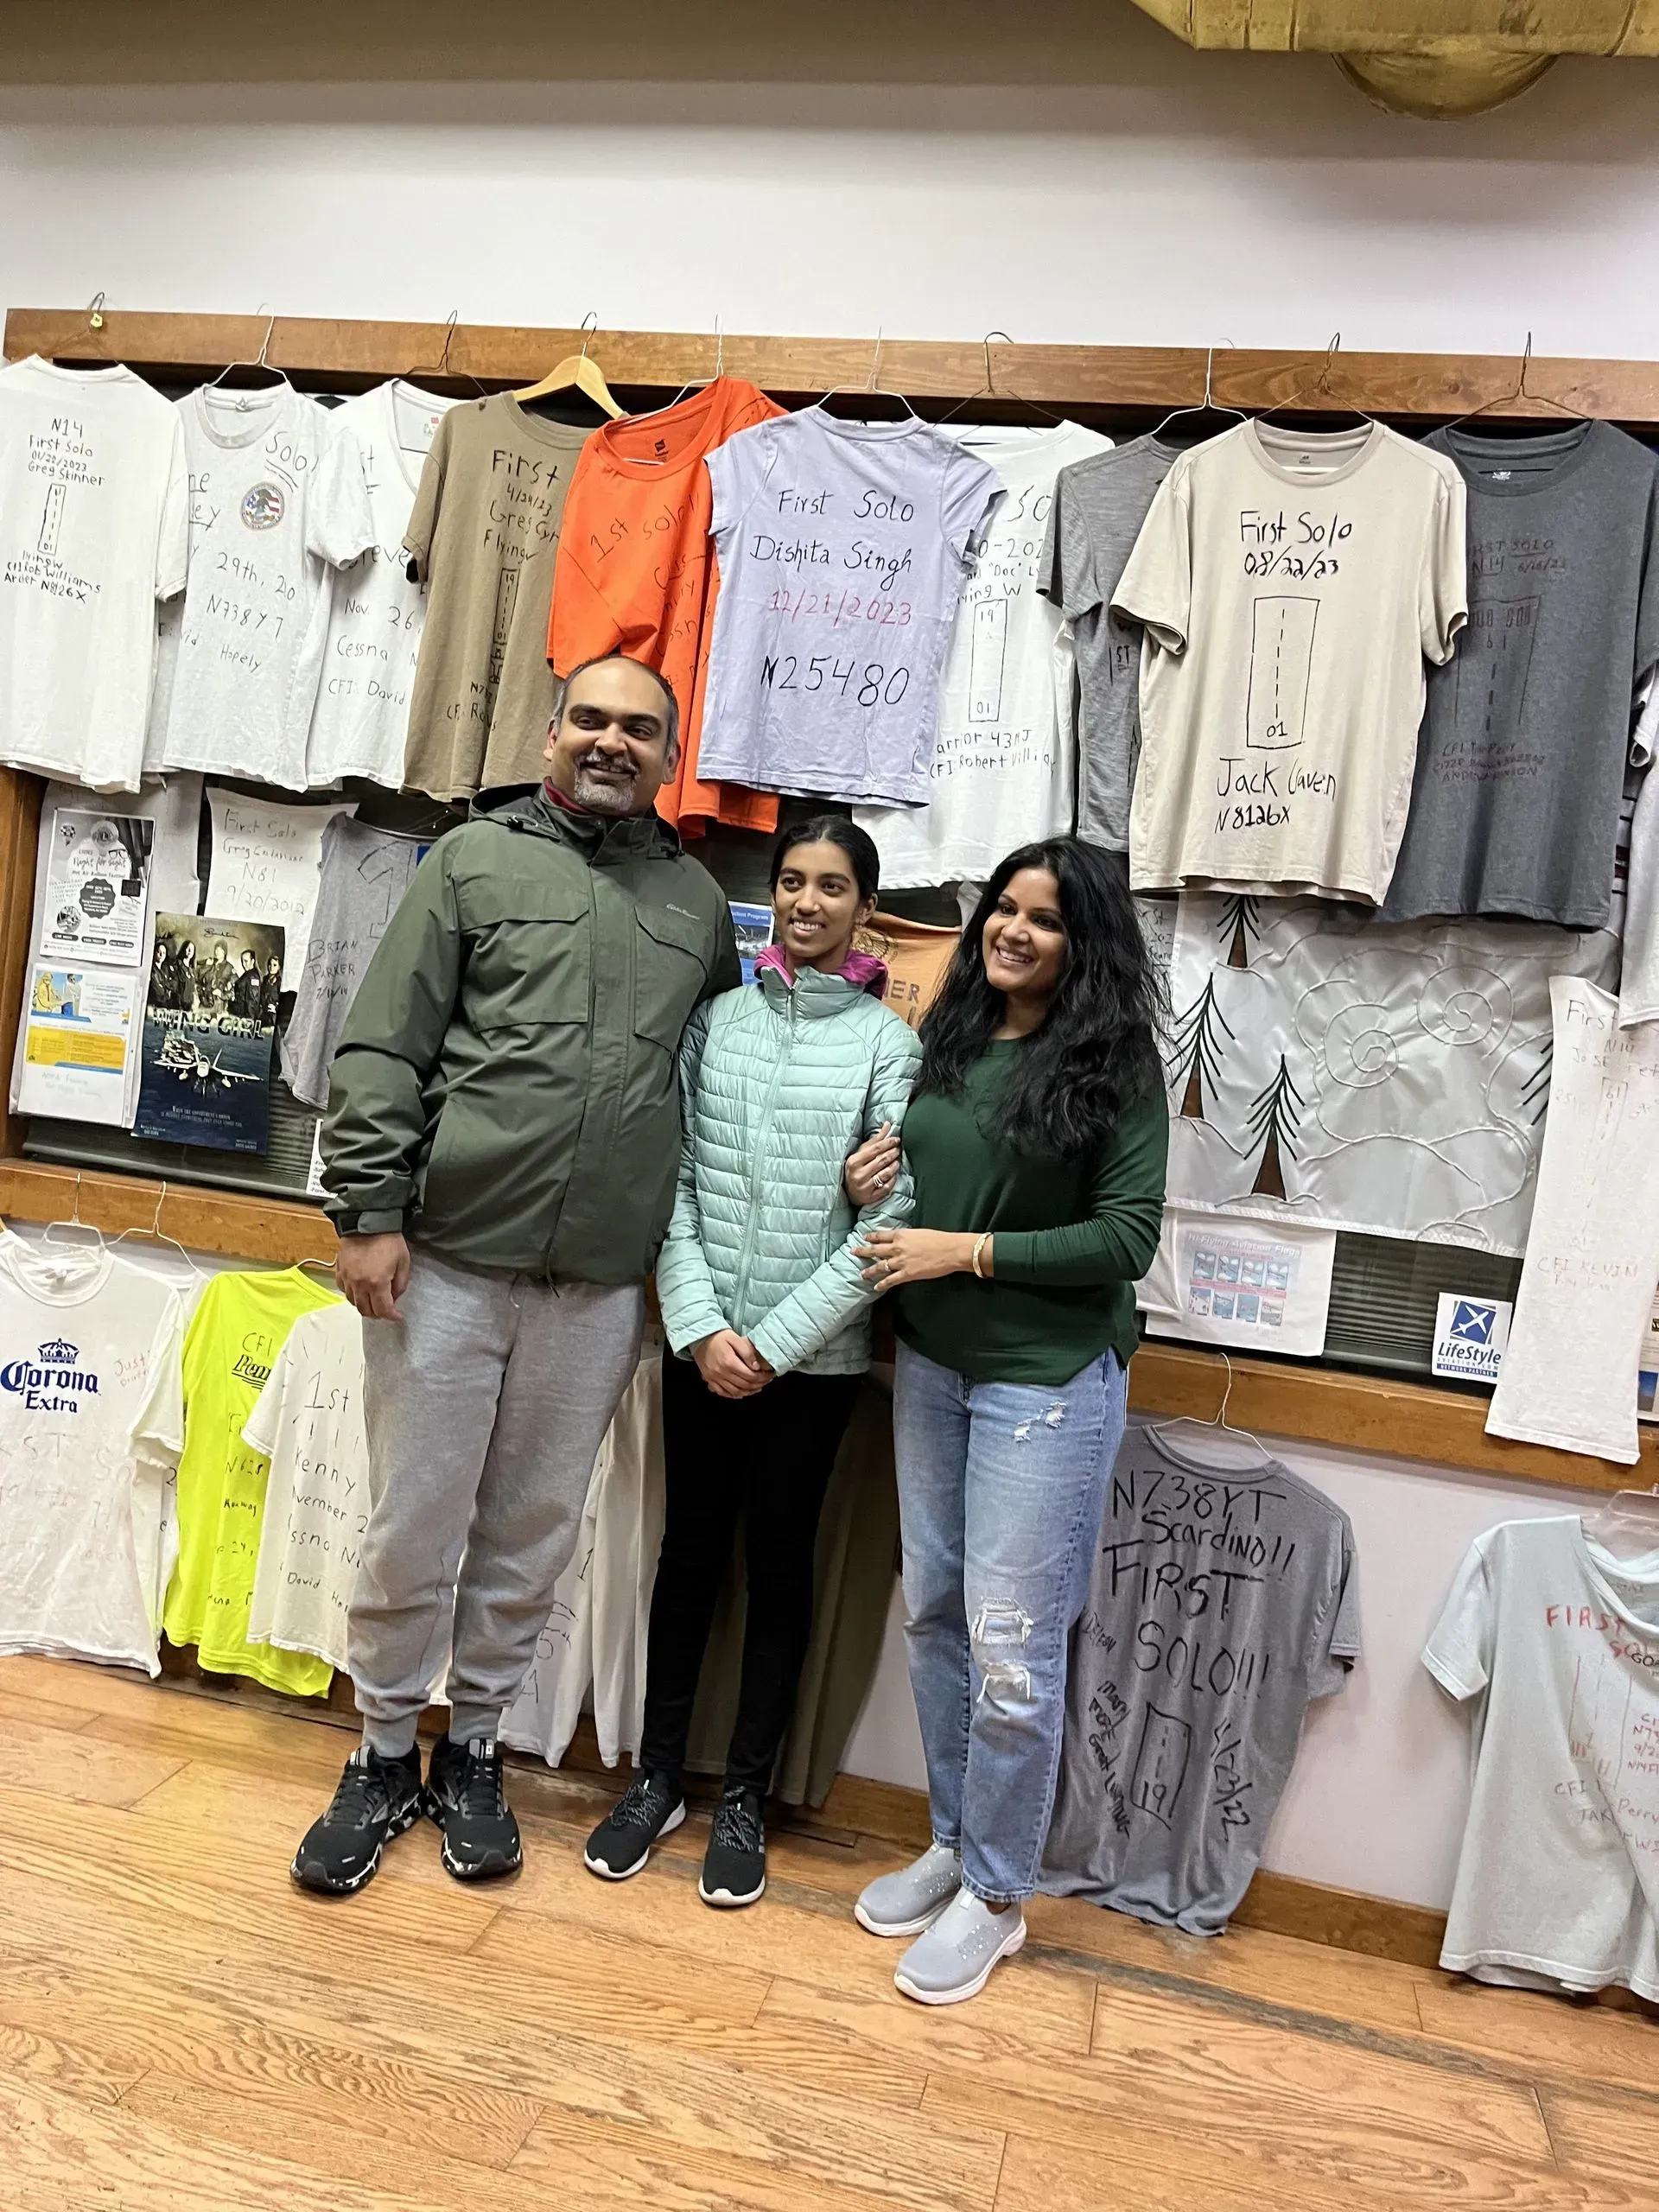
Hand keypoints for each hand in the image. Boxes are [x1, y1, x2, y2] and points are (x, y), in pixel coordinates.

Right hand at [335, 1231, 410, 1320]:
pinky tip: (360, 1290)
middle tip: (386, 1310)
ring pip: (353, 1302)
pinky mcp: (340, 1271)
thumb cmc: (387, 1239)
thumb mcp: (403, 1262)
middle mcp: (359, 1284)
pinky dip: (352, 1294)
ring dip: (364, 1305)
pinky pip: (344, 1290)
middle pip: (366, 1310)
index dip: (392, 1316)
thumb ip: (400, 1284)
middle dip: (377, 1314)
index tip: (397, 1316)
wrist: (367, 1221)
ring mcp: (347, 1278)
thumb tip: (394, 1297)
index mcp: (377, 1283)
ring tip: (373, 1301)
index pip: (383, 1310)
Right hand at [692, 1330, 774, 1399]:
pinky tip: (742, 1393)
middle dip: (758, 1384)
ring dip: (748, 1392)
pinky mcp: (709, 1380)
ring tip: (758, 1388)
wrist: (700, 1337)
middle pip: (744, 1385)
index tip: (769, 1375)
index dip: (762, 1377)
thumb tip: (756, 1366)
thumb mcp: (735, 1338)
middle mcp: (721, 1372)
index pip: (750, 1375)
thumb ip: (747, 1352)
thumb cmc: (719, 1336)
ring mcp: (714, 1378)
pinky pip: (723, 1392)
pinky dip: (733, 1395)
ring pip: (735, 1391)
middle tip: (766, 1381)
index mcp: (729, 1362)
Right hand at [845, 1123, 900, 1206]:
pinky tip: (894, 1174)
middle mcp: (859, 1174)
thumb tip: (887, 1124)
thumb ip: (875, 1139)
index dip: (888, 1142)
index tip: (896, 1139)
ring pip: (886, 1173)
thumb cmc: (856, 1168)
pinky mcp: (871, 1197)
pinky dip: (892, 1179)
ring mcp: (865, 1187)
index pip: (876, 1149)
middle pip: (882, 1160)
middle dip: (893, 1153)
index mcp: (854, 1161)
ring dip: (895, 1165)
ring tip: (898, 1161)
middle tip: (898, 1149)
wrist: (848, 1192)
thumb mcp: (861, 1153)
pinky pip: (886, 1187)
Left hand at [855, 1227, 981, 1289]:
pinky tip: (876, 1287)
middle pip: (875, 1249)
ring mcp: (900, 1261)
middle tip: (853, 1252)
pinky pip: (890, 1280)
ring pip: (879, 1266)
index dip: (871, 1236)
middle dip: (862, 1251)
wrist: (950, 1250)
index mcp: (901, 1235)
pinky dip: (882, 1284)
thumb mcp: (920, 1232)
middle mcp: (897, 1247)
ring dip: (869, 1270)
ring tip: (862, 1274)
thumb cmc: (939, 1239)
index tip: (864, 1237)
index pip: (881, 1235)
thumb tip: (903, 1240)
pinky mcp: (907, 1274)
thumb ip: (908, 1237)